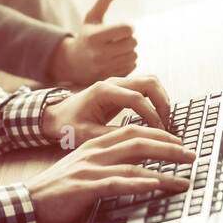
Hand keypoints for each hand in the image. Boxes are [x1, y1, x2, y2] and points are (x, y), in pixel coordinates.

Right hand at [25, 124, 195, 222]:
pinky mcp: (84, 188)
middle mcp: (94, 152)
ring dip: (163, 172)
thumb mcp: (84, 167)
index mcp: (94, 144)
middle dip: (170, 149)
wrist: (28, 201)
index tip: (180, 144)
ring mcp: (89, 169)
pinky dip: (139, 184)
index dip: (160, 135)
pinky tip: (155, 187)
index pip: (133, 131)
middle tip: (192, 157)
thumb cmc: (58, 188)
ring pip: (134, 164)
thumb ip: (108, 163)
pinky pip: (117, 184)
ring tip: (184, 180)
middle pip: (139, 142)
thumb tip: (138, 167)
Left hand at [41, 74, 174, 142]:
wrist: (57, 115)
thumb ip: (109, 136)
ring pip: (150, 81)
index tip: (158, 131)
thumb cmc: (68, 124)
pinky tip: (156, 117)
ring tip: (163, 121)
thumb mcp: (85, 135)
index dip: (151, 114)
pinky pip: (146, 87)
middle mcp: (112, 82)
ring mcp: (118, 83)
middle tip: (166, 124)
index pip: (135, 97)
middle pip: (149, 82)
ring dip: (161, 99)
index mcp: (102, 91)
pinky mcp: (122, 89)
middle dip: (162, 102)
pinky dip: (156, 99)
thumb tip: (134, 140)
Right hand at [47, 0, 136, 83]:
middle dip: (130, 39)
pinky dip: (128, 62)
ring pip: (134, 56)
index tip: (122, 28)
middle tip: (121, 39)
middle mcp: (98, 53)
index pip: (127, 29)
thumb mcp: (91, 17)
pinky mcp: (109, 77)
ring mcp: (103, 68)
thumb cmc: (85, 36)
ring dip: (130, 51)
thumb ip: (104, 1)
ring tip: (120, 49)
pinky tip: (118, 59)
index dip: (128, 27)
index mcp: (95, 37)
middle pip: (132, 43)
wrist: (72, 63)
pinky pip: (131, 67)